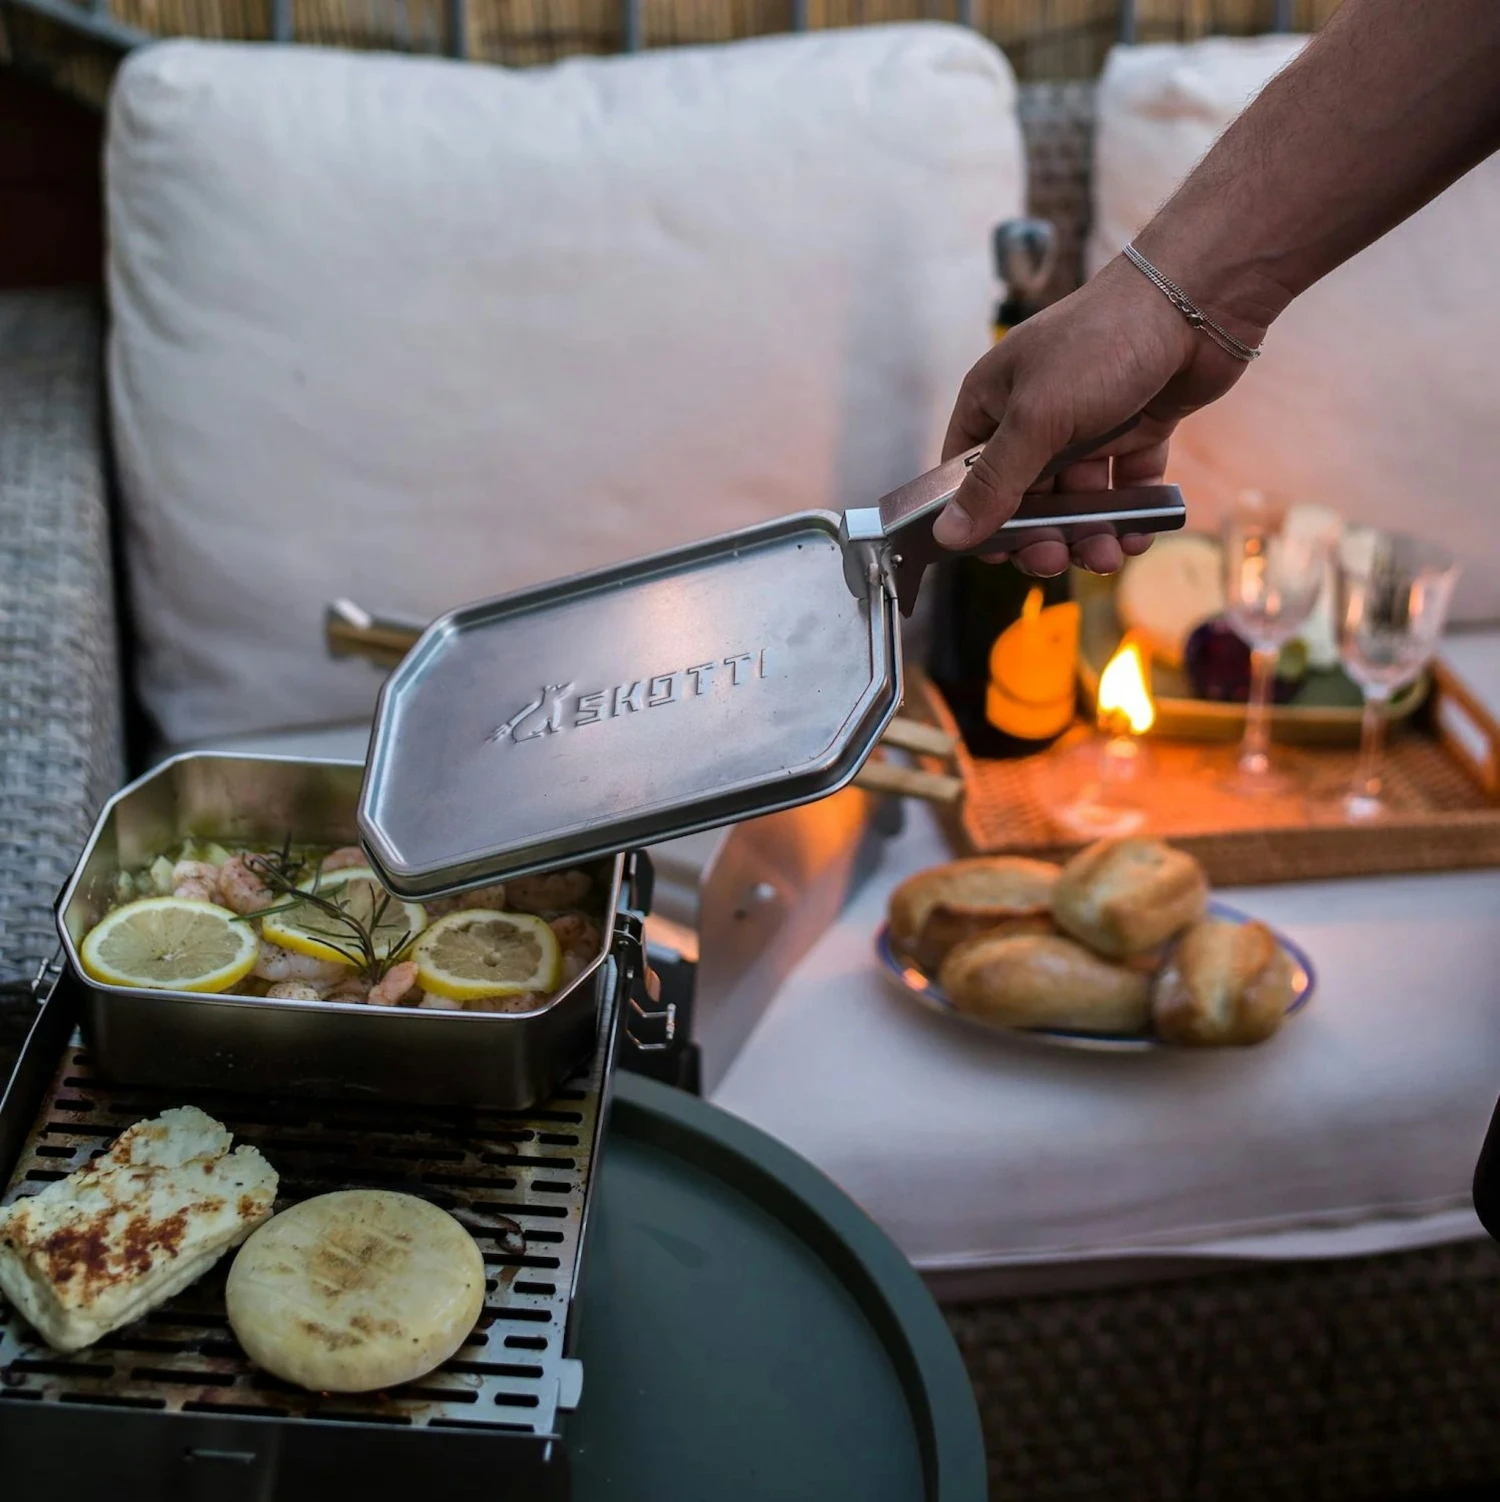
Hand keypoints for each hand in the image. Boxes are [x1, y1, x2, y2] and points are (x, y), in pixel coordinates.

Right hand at [937, 255, 1261, 576]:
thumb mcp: (1037, 418)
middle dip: (1041, 535)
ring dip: (1089, 534)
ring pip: (1077, 499)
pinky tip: (1137, 536)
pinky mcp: (1134, 428)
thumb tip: (948, 535)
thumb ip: (994, 483)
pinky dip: (1130, 515)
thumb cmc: (1102, 342)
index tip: (997, 553)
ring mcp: (1086, 424)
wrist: (1197, 299)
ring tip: (1108, 555)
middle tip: (1057, 559)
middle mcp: (1035, 414)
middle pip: (1024, 497)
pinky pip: (1123, 487)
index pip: (966, 473)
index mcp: (994, 402)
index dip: (975, 517)